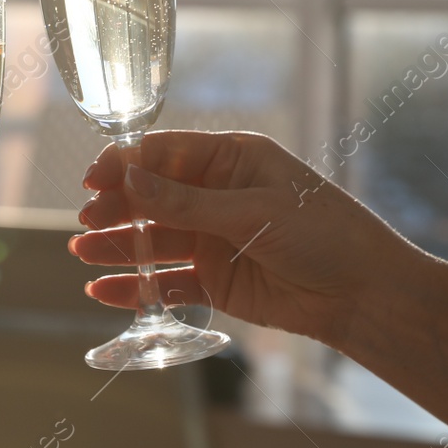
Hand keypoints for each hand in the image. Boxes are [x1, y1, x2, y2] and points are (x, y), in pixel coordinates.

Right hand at [69, 130, 425, 345]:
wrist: (364, 295)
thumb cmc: (324, 235)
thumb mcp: (253, 213)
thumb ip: (186, 203)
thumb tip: (128, 179)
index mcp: (232, 159)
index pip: (165, 153)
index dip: (125, 164)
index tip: (91, 180)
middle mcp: (217, 195)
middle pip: (151, 196)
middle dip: (115, 207)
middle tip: (86, 223)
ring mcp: (214, 238)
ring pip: (152, 239)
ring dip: (117, 247)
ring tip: (82, 255)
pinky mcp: (216, 280)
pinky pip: (166, 281)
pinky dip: (136, 287)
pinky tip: (103, 291)